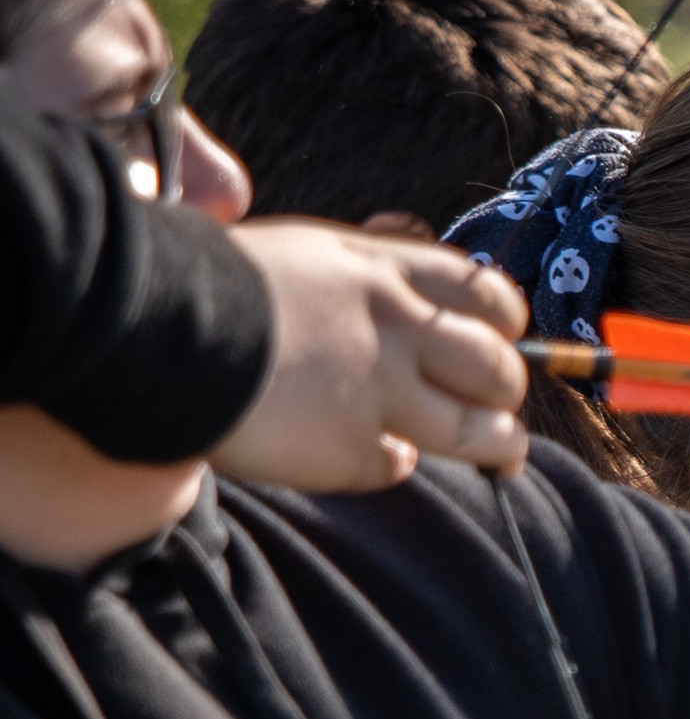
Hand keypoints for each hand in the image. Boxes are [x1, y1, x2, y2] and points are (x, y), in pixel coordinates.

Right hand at [213, 219, 528, 489]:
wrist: (152, 323)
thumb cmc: (207, 281)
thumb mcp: (303, 252)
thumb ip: (361, 276)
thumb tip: (400, 292)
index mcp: (383, 270)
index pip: (485, 294)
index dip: (505, 324)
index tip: (505, 340)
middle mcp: (397, 327)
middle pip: (496, 366)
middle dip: (507, 390)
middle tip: (501, 407)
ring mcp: (380, 390)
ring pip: (479, 430)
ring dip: (501, 446)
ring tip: (505, 459)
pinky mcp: (350, 447)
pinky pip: (394, 467)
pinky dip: (392, 466)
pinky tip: (382, 463)